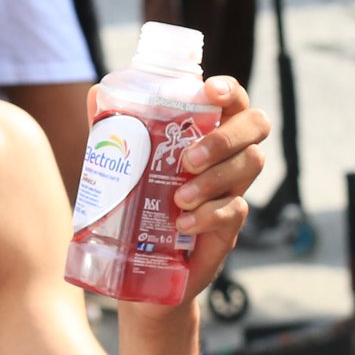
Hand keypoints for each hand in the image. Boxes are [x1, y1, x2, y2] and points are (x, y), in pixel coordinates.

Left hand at [92, 76, 267, 309]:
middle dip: (225, 137)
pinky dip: (208, 214)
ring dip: (214, 178)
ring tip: (179, 197)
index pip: (235, 101)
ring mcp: (233, 190)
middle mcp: (228, 157)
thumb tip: (97, 91)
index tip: (210, 91)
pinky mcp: (229, 226)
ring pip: (250, 164)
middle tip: (188, 159)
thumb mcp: (122, 162)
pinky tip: (182, 222)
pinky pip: (236, 210)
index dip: (231, 90)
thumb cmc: (135, 201)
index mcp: (207, 133)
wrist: (138, 264)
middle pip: (257, 125)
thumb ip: (114, 128)